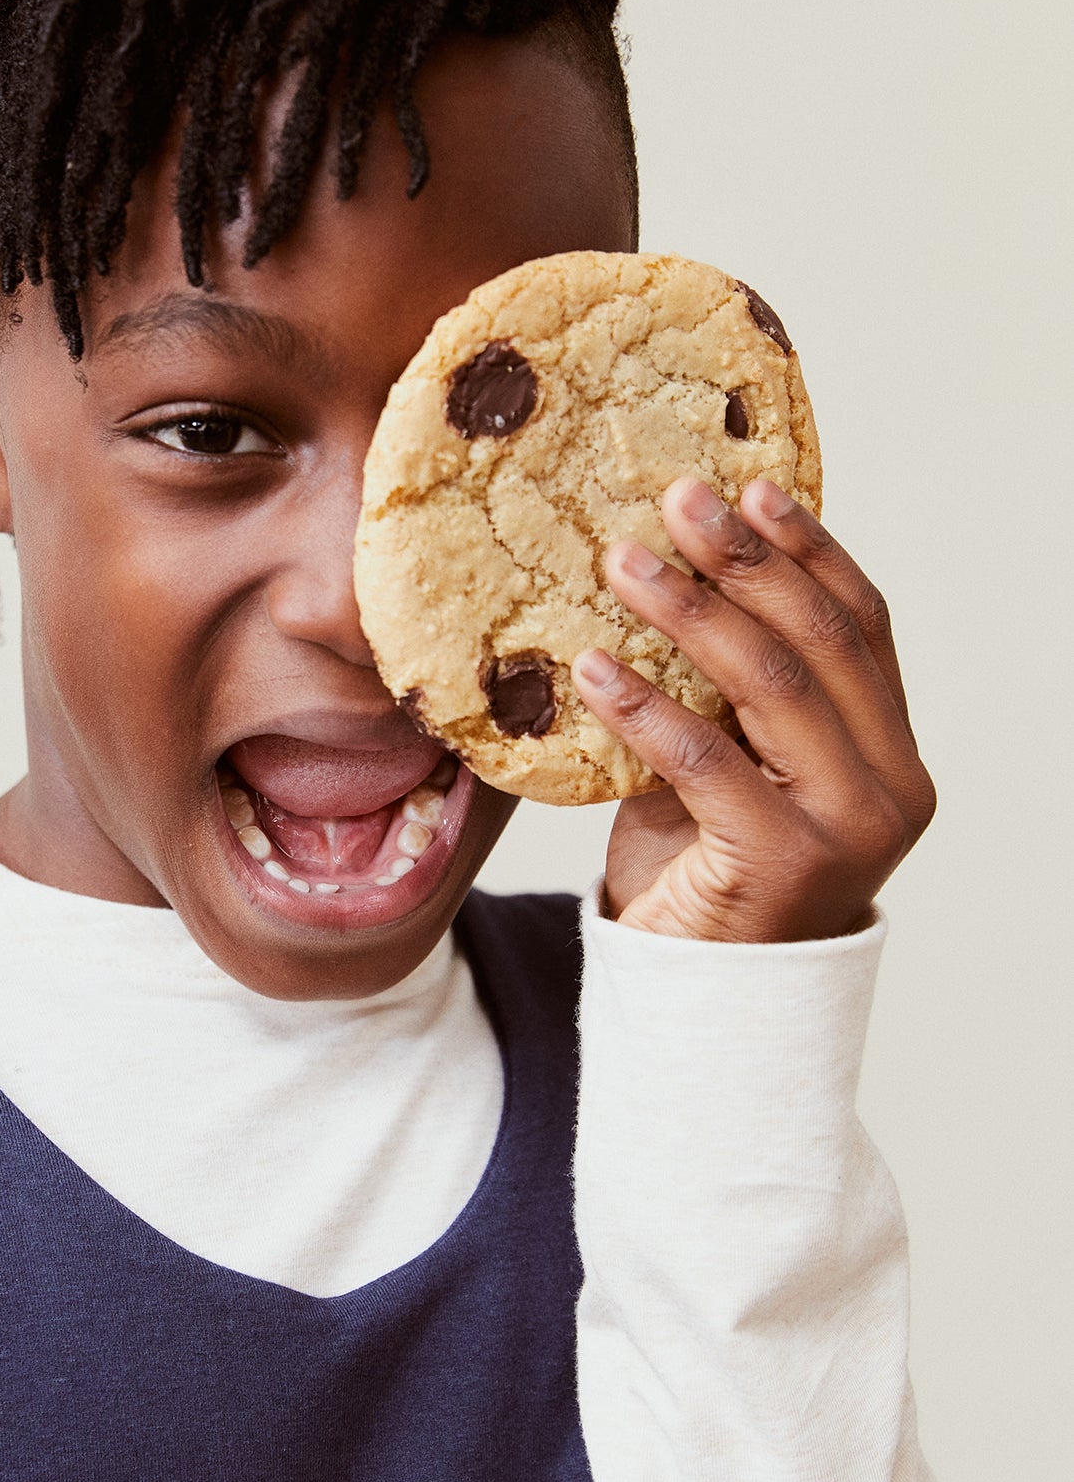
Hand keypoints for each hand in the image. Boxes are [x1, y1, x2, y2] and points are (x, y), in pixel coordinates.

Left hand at [572, 477, 934, 941]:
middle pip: (818, 641)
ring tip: (623, 561)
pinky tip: (590, 666)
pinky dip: (644, 705)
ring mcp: (846, 827)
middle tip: (675, 500)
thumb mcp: (731, 764)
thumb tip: (669, 567)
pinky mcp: (782, 862)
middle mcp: (888, 786)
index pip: (862, 625)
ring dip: (689, 612)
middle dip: (745, 559)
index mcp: (891, 751)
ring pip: (770, 686)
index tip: (750, 484)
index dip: (809, 548)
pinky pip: (705, 761)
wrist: (698, 997)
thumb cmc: (707, 870)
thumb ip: (729, 692)